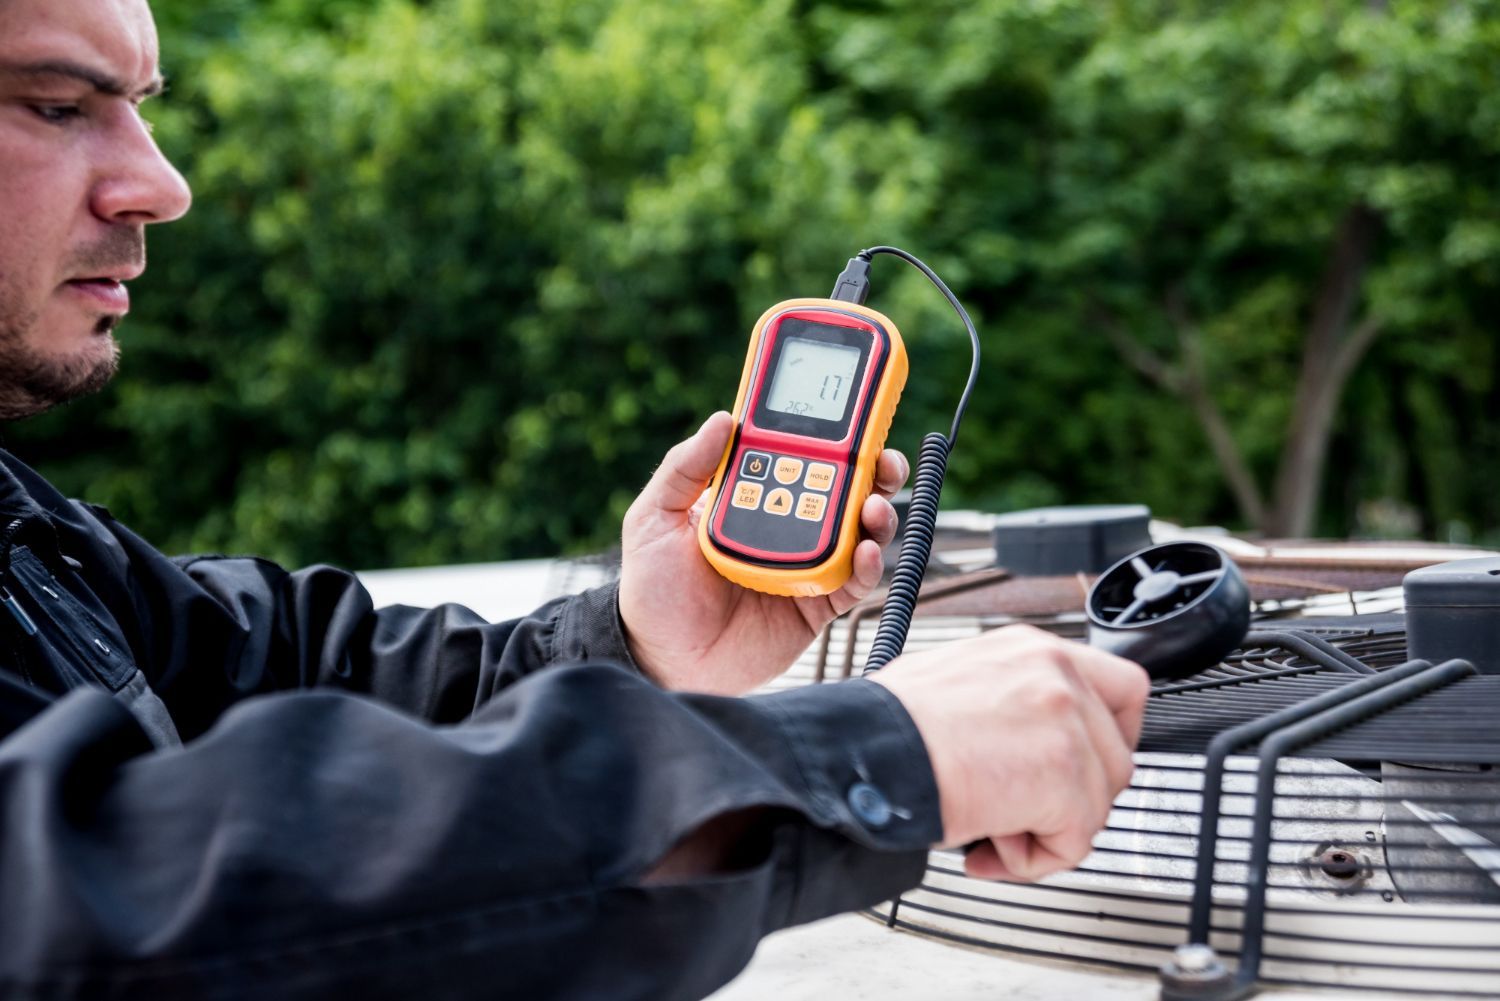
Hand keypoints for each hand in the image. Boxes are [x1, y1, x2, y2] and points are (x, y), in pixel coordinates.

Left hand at [620, 411, 907, 694]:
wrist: (662, 660)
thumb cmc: (653, 589)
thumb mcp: (654, 518)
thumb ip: (684, 468)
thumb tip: (723, 419)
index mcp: (752, 496)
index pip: (798, 456)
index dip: (829, 437)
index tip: (852, 419)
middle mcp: (785, 525)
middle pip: (843, 489)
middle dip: (872, 469)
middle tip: (882, 460)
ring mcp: (805, 564)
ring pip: (857, 531)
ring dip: (876, 514)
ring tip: (874, 509)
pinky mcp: (817, 605)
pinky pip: (853, 581)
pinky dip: (868, 566)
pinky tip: (865, 553)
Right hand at [869, 626, 1148, 881]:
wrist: (868, 750)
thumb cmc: (887, 726)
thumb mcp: (954, 683)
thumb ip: (1004, 701)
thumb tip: (1016, 739)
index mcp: (1031, 650)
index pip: (1120, 687)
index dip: (1106, 737)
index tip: (1078, 765)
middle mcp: (1058, 674)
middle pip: (1117, 753)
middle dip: (1075, 796)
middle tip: (1024, 810)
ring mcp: (1068, 722)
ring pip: (1098, 803)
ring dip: (1046, 830)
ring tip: (990, 828)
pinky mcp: (1066, 775)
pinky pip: (1075, 843)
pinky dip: (1031, 860)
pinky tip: (986, 845)